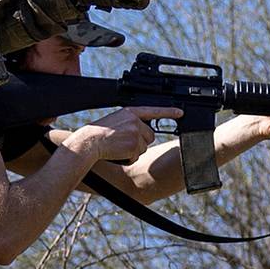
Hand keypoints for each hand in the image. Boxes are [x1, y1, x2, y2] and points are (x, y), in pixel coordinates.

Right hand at [63, 105, 180, 164]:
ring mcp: (135, 133)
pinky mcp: (134, 145)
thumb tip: (143, 133)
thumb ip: (130, 123)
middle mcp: (135, 121)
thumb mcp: (115, 121)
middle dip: (140, 142)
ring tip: (117, 147)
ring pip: (144, 147)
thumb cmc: (98, 134)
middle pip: (150, 135)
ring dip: (133, 151)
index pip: (153, 110)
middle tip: (123, 143)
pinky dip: (128, 158)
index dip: (169, 112)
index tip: (181, 113)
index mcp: (130, 112)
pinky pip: (136, 156)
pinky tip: (117, 153)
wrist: (89, 142)